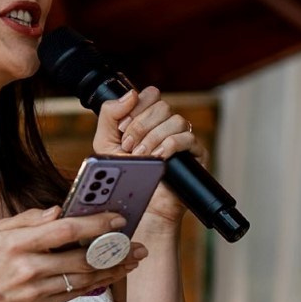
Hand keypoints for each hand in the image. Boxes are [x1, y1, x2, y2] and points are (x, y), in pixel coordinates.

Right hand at [0, 208, 148, 301]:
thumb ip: (29, 218)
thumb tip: (59, 210)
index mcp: (17, 244)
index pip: (64, 230)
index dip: (94, 224)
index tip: (116, 219)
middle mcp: (29, 268)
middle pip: (81, 258)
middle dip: (114, 250)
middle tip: (136, 244)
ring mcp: (38, 291)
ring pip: (85, 278)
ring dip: (113, 269)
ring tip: (133, 259)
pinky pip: (78, 293)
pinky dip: (99, 283)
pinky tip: (114, 274)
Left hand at [94, 87, 208, 226]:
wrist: (139, 208)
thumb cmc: (124, 178)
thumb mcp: (105, 143)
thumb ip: (110, 115)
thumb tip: (131, 93)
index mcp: (148, 120)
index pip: (151, 95)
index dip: (136, 107)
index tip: (122, 128)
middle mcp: (167, 127)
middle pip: (162, 106)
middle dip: (141, 126)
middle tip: (129, 146)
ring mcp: (183, 139)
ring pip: (175, 120)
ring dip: (153, 138)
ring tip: (142, 156)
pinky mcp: (195, 155)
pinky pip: (187, 138)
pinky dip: (168, 146)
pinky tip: (158, 158)